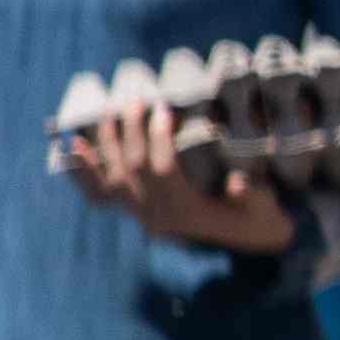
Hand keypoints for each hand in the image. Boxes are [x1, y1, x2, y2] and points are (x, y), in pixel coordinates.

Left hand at [64, 97, 293, 252]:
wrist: (250, 238)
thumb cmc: (260, 214)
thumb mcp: (265, 206)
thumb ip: (254, 195)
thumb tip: (238, 183)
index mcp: (187, 213)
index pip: (162, 170)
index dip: (159, 138)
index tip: (164, 109)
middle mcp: (157, 216)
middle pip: (132, 169)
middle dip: (131, 132)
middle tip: (137, 101)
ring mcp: (142, 215)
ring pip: (112, 178)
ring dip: (107, 144)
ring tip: (111, 113)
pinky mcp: (136, 210)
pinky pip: (101, 192)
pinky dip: (84, 170)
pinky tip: (74, 146)